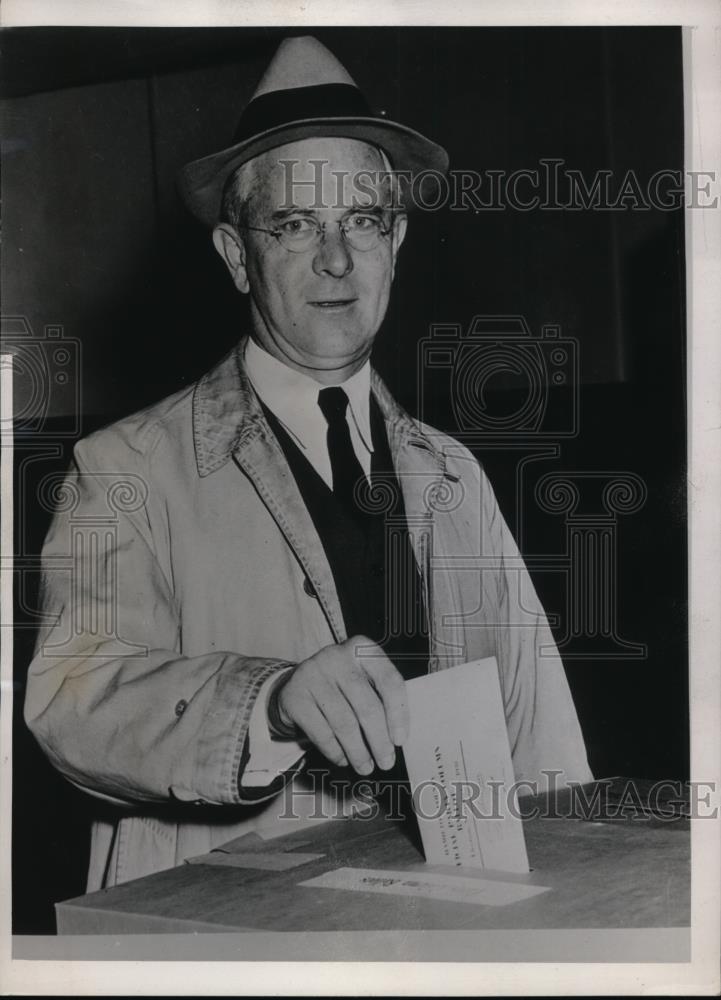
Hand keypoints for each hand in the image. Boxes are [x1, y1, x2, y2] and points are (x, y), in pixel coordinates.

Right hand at [275, 635, 408, 775]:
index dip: (398, 713)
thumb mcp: (362, 679)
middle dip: (379, 740)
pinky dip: (336, 751)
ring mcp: (313, 674)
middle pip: (367, 706)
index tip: (400, 740)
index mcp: (362, 648)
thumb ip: (381, 698)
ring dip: (358, 752)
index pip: (389, 681)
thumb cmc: (341, 686)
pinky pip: (322, 732)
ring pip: (344, 723)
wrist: (297, 684)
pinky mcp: (295, 696)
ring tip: (365, 767)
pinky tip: (343, 759)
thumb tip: (398, 737)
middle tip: (386, 762)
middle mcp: (336, 656)